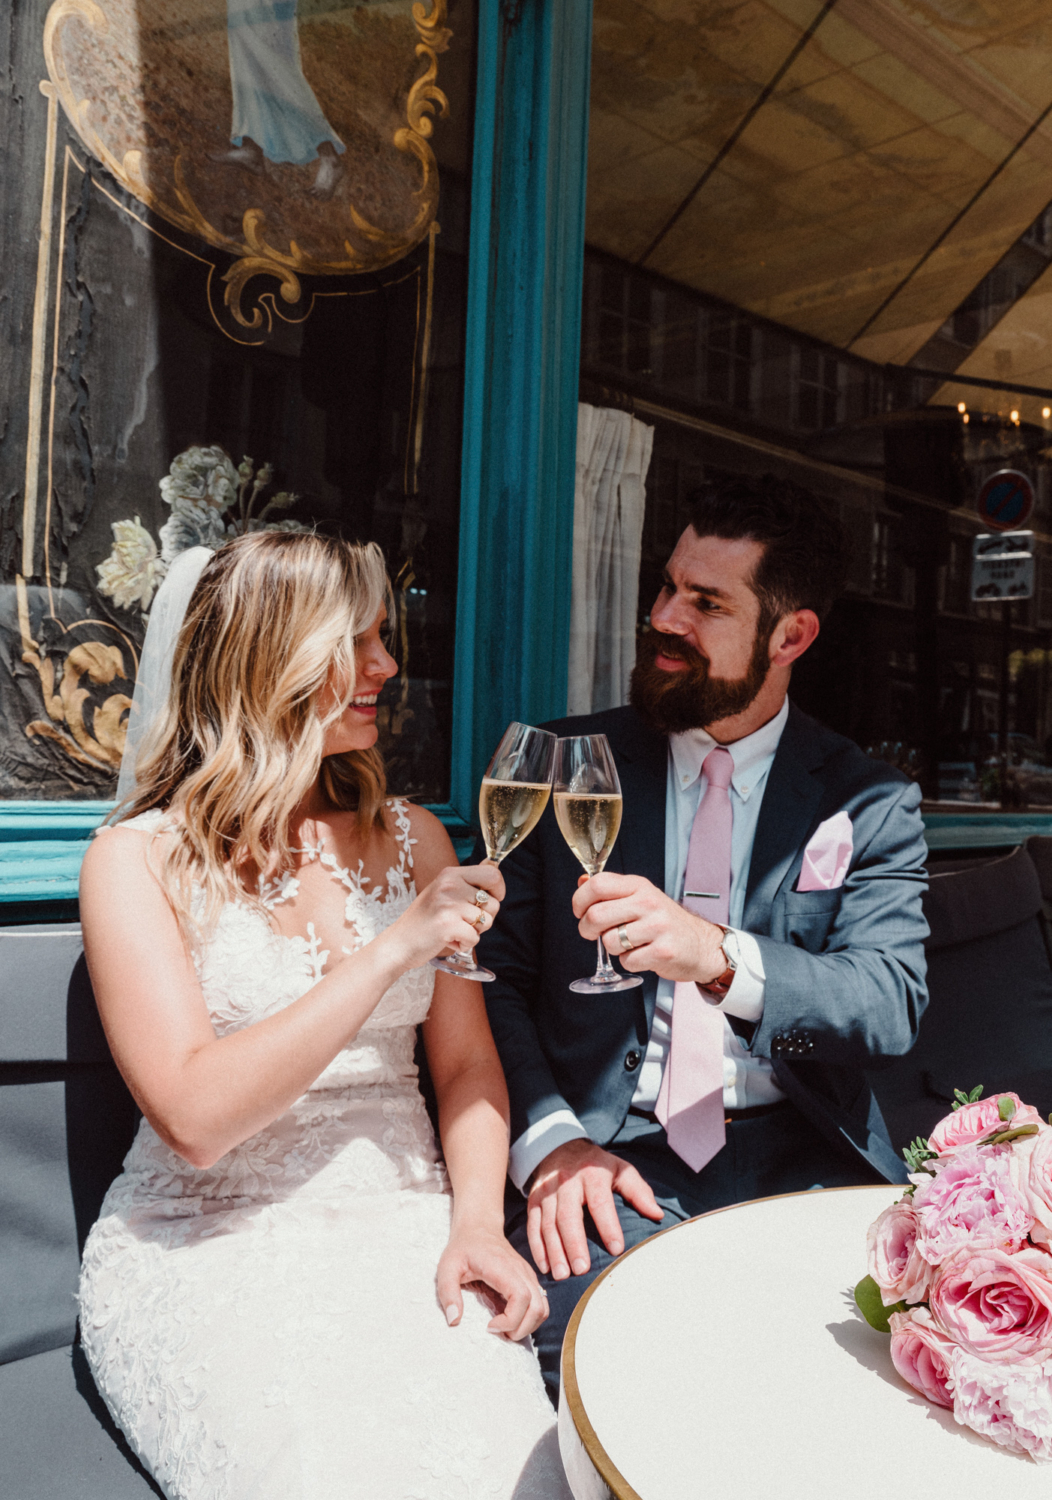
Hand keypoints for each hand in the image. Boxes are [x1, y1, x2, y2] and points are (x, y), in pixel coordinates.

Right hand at [384, 863, 503, 970]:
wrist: (398, 943)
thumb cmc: (424, 920)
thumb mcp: (443, 892)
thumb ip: (467, 883)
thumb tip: (493, 869)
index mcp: (450, 874)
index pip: (493, 874)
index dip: (498, 891)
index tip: (487, 902)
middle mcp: (450, 885)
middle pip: (494, 902)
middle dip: (485, 917)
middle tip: (464, 922)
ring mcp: (448, 904)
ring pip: (486, 922)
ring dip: (473, 932)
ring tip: (453, 931)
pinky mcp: (448, 925)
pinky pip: (475, 938)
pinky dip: (465, 944)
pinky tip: (448, 940)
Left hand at [436, 1226, 548, 1339]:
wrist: (479, 1228)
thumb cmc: (463, 1248)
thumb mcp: (447, 1267)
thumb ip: (447, 1292)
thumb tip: (454, 1320)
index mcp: (503, 1267)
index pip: (522, 1298)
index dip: (510, 1320)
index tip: (489, 1326)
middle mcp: (521, 1271)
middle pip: (537, 1308)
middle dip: (520, 1330)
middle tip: (498, 1332)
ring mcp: (528, 1276)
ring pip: (543, 1309)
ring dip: (528, 1326)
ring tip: (505, 1328)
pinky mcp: (529, 1280)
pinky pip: (540, 1304)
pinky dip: (530, 1319)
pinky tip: (509, 1319)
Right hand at [527, 1138, 662, 1279]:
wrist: (560, 1147)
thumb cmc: (597, 1166)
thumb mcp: (620, 1170)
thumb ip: (638, 1191)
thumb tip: (657, 1214)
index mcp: (593, 1174)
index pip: (600, 1202)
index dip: (609, 1226)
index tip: (616, 1249)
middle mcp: (567, 1182)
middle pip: (569, 1216)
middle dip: (574, 1244)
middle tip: (581, 1270)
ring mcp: (548, 1191)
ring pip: (548, 1223)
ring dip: (554, 1250)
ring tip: (562, 1275)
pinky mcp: (534, 1199)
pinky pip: (533, 1225)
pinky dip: (537, 1247)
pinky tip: (544, 1266)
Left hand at [573, 873, 726, 983]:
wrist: (702, 945)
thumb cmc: (665, 922)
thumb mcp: (641, 897)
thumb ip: (611, 890)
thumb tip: (582, 882)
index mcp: (639, 886)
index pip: (597, 884)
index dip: (579, 900)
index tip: (580, 912)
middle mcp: (648, 902)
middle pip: (596, 915)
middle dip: (587, 929)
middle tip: (593, 934)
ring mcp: (657, 927)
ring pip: (609, 941)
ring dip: (613, 948)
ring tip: (629, 944)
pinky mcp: (663, 952)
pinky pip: (626, 961)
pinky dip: (629, 962)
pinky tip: (643, 955)